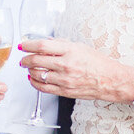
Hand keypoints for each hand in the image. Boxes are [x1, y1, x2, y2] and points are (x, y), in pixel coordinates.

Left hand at [18, 38, 133, 103]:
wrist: (110, 80)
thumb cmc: (99, 63)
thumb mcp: (81, 47)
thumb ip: (62, 44)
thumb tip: (46, 43)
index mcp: (70, 51)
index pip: (42, 46)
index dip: (29, 45)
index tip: (23, 45)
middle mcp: (66, 65)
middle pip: (37, 60)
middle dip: (26, 59)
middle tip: (23, 58)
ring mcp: (64, 79)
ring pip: (38, 74)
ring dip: (29, 70)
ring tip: (29, 67)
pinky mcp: (64, 91)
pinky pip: (43, 88)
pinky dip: (34, 83)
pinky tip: (33, 79)